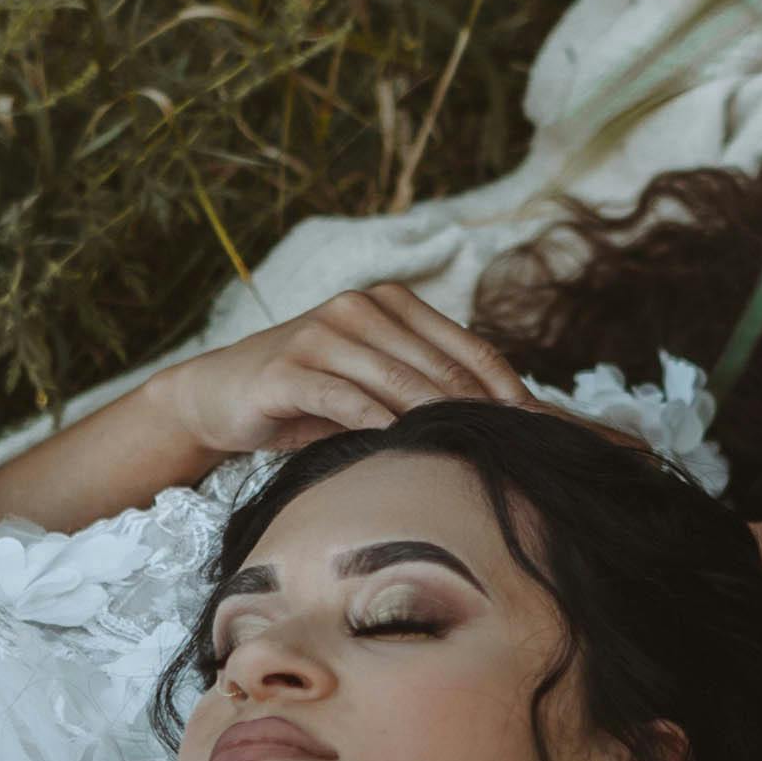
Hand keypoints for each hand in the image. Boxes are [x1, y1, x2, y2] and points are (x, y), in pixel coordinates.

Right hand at [154, 281, 531, 472]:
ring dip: (439, 421)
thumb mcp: (372, 384)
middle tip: (518, 453)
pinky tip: (404, 449)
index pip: (468, 347)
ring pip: (399, 382)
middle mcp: (361, 307)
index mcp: (392, 303)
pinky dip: (379, 425)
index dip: (508, 390)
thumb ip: (423, 389)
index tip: (541, 430)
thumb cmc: (308, 396)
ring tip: (474, 457)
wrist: (220, 395)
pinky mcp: (290, 368)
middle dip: (482, 412)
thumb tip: (501, 426)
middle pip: (440, 368)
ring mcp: (324, 333)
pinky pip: (347, 399)